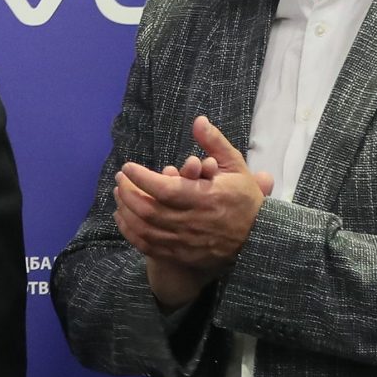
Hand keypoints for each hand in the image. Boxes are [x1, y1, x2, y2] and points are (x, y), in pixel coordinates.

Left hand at [112, 116, 271, 301]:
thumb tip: (198, 120)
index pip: (165, 189)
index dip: (141, 178)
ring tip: (119, 193)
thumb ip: (215, 143)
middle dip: (128, 191)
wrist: (257, 238)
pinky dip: (130, 231)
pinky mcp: (180, 255)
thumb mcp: (235, 167)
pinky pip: (147, 245)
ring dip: (125, 210)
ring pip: (144, 228)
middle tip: (120, 178)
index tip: (127, 167)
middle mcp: (193, 222)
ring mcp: (185, 242)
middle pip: (149, 209)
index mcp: (206, 198)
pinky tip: (124, 217)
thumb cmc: (244, 199)